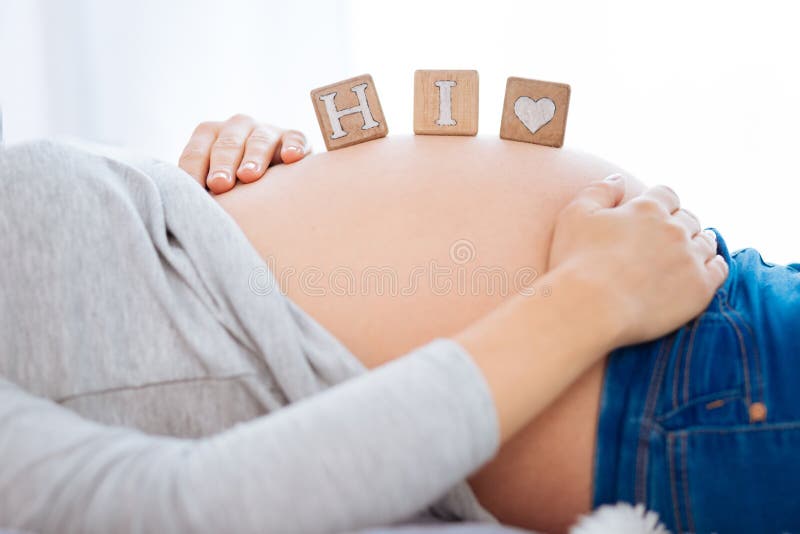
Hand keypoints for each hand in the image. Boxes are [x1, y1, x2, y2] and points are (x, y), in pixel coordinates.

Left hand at [178, 114, 308, 193]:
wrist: (275, 179)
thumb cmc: (235, 185)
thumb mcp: (214, 184)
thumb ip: (199, 191)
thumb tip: (182, 211)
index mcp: (210, 135)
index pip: (197, 151)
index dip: (194, 170)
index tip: (196, 190)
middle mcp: (237, 127)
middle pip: (227, 144)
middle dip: (222, 163)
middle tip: (220, 184)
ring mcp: (266, 131)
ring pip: (259, 140)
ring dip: (254, 157)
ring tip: (249, 175)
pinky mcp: (293, 138)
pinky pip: (295, 138)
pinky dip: (293, 146)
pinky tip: (291, 158)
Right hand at [548, 174, 727, 346]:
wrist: (590, 307)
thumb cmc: (576, 262)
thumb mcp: (575, 215)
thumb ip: (599, 191)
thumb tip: (619, 179)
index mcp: (647, 208)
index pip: (666, 194)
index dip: (661, 203)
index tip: (654, 215)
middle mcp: (674, 228)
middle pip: (688, 218)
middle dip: (679, 224)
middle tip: (667, 240)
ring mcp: (690, 257)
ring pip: (706, 241)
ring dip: (698, 243)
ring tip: (686, 254)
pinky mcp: (700, 287)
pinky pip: (719, 269)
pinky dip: (714, 265)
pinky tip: (703, 270)